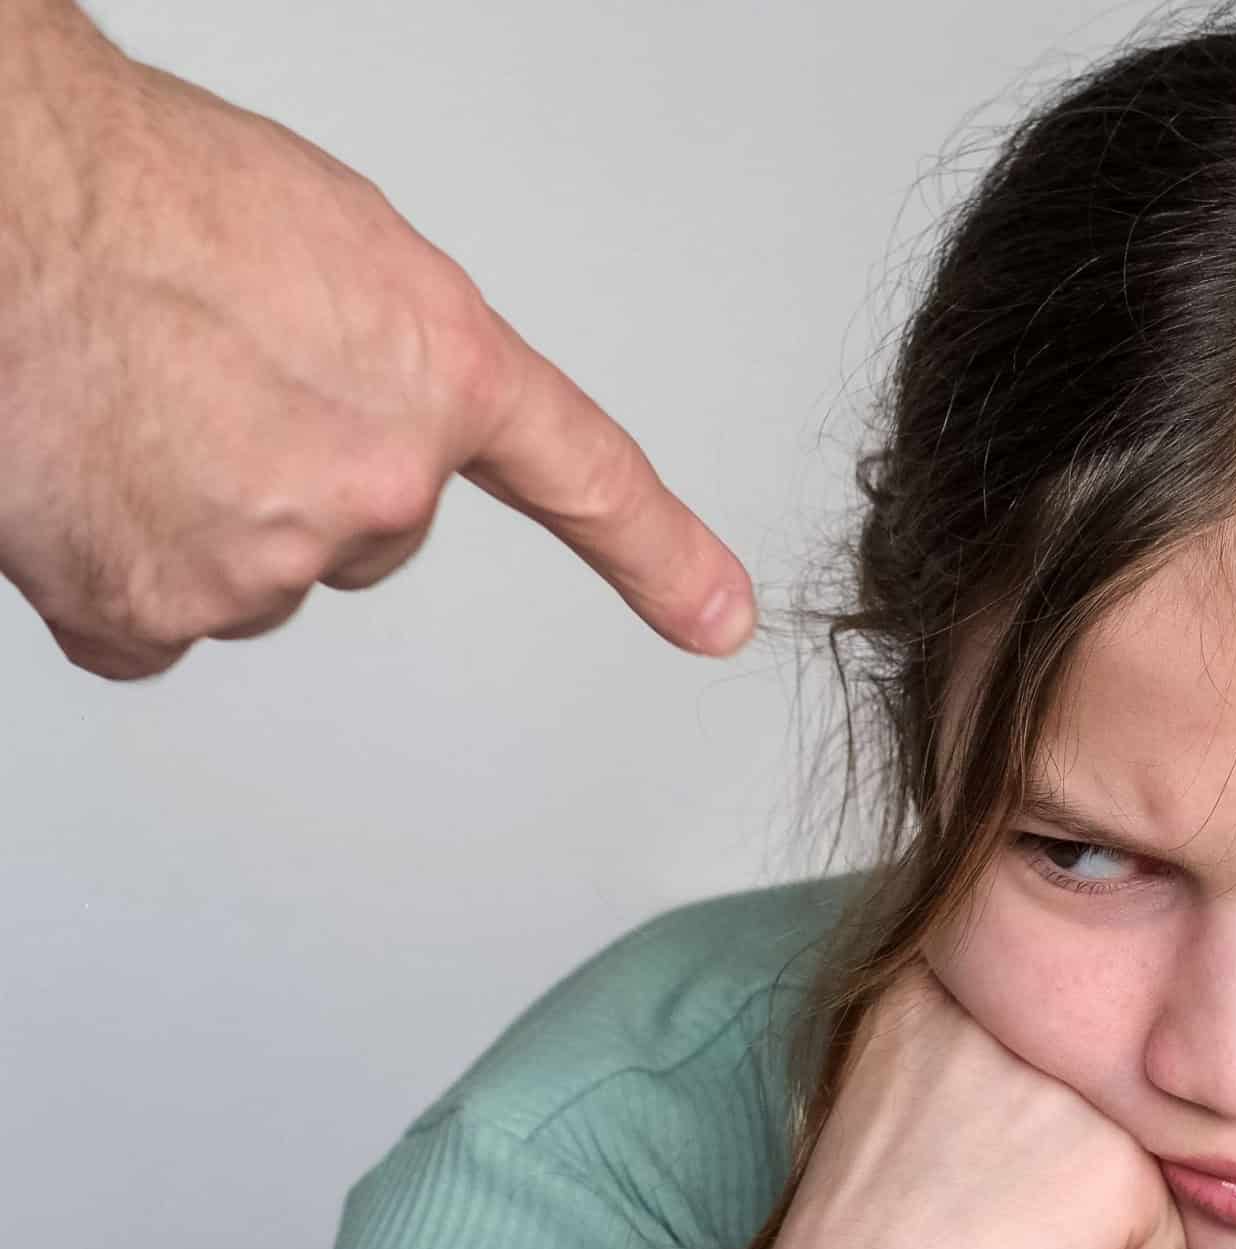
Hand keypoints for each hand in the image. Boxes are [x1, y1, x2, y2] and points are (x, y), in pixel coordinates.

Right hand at [0, 4, 753, 678]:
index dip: (661, 559)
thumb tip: (370, 415)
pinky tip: (89, 473)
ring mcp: (266, 560)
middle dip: (292, 472)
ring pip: (252, 571)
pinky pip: (154, 622)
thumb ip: (391, 361)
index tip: (719, 618)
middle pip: (363, 530)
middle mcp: (379, 486)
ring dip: (194, 509)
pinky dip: (117, 565)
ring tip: (130, 403)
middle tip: (202, 376)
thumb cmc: (153, 193)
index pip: (587, 479)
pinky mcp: (151, 609)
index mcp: (445, 378)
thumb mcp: (339, 249)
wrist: (13, 207)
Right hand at [733, 963, 1188, 1248]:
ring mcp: (1066, 1089)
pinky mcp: (1119, 1166)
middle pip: (1084, 1115)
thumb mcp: (891, 1132)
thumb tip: (1085, 1124)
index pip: (1033, 1064)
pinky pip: (1162, 1245)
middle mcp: (1003, 1019)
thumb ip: (983, 1094)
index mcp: (928, 995)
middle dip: (1062, 1215)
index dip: (1019, 1161)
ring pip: (1129, 1176)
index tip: (977, 1227)